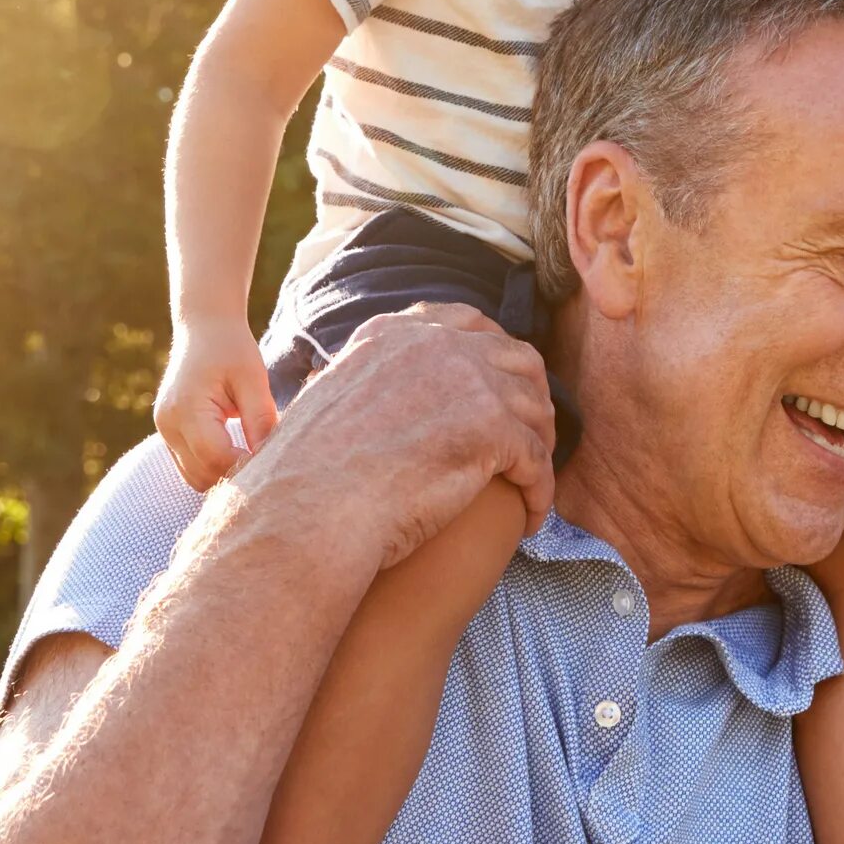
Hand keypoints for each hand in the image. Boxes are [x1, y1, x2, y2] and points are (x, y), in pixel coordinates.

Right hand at [154, 316, 280, 490]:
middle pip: (203, 474)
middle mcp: (169, 424)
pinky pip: (189, 466)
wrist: (204, 327)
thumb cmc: (232, 349)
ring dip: (222, 475)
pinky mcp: (167, 433)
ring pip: (194, 477)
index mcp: (187, 408)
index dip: (245, 467)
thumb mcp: (253, 378)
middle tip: (265, 463)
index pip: (215, 458)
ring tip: (250, 457)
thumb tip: (269, 460)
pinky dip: (211, 468)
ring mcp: (164, 430)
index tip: (272, 460)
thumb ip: (261, 420)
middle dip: (235, 475)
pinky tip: (234, 452)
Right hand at [249, 303, 559, 571]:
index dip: (494, 354)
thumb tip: (351, 393)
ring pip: (533, 408)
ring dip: (540, 447)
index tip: (501, 388)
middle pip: (514, 358)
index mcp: (392, 335)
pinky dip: (540, 491)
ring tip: (531, 483)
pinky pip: (536, 459)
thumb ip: (356, 385)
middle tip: (529, 441)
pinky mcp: (491, 427)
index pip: (465, 323)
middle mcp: (433, 345)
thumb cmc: (303, 479)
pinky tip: (529, 519)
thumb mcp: (325, 403)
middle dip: (529, 398)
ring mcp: (467, 380)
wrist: (307, 511)